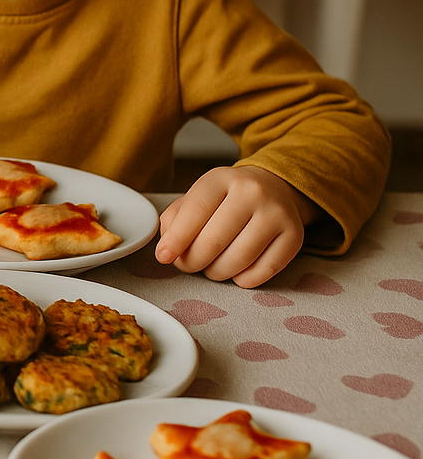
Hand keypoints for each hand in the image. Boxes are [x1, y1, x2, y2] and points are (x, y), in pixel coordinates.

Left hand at [155, 164, 314, 286]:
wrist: (273, 187)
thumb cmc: (226, 197)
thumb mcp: (198, 195)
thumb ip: (176, 219)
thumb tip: (167, 250)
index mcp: (221, 178)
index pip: (194, 212)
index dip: (176, 240)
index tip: (164, 256)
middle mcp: (252, 192)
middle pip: (214, 241)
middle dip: (193, 261)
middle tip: (187, 265)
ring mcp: (277, 214)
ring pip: (238, 260)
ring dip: (216, 273)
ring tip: (211, 267)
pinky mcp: (295, 236)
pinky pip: (263, 272)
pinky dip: (243, 279)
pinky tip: (236, 271)